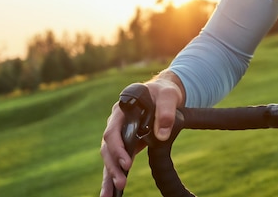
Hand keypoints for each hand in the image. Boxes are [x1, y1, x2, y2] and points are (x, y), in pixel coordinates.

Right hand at [99, 71, 184, 196]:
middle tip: (122, 181)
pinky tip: (112, 192)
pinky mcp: (126, 143)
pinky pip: (116, 161)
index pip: (113, 131)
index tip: (128, 162)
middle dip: (113, 166)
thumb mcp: (169, 96)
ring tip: (112, 194)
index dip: (118, 148)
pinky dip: (112, 176)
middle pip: (108, 147)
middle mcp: (116, 123)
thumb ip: (166, 111)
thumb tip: (161, 134)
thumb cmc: (164, 92)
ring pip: (109, 157)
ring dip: (110, 174)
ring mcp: (119, 134)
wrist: (164, 93)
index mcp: (122, 110)